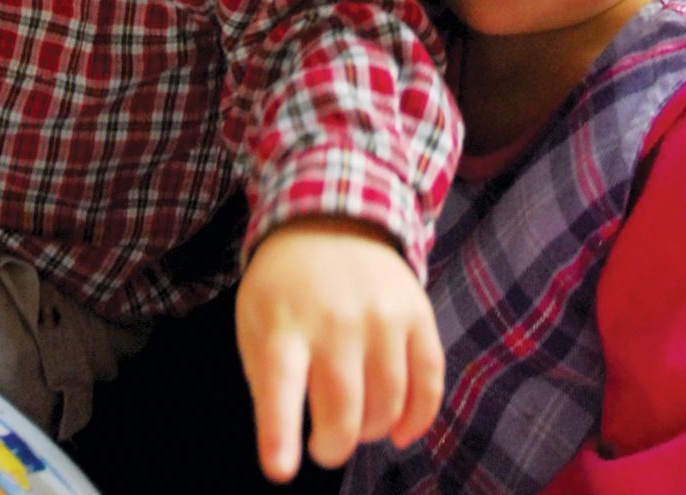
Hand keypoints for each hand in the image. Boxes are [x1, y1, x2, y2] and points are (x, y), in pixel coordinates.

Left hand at [236, 216, 443, 483]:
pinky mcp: (416, 312)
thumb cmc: (285, 288)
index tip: (280, 471)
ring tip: (356, 423)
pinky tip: (402, 431)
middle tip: (323, 445)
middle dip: (333, 447)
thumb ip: (269, 381)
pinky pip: (429, 382)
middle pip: (344, 411)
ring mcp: (380, 314)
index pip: (279, 385)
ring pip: (388, 405)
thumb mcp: (256, 322)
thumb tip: (293, 444)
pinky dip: (418, 418)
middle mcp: (334, 319)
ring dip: (372, 431)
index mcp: (283, 324)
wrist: (332, 216)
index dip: (279, 433)